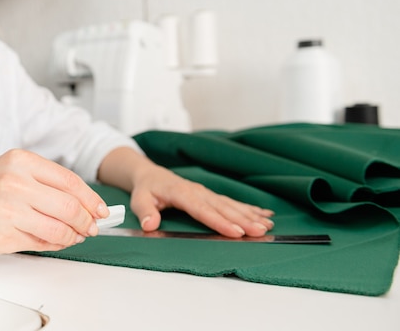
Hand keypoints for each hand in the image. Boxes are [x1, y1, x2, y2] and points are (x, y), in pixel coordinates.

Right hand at [0, 149, 109, 254]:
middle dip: (87, 221)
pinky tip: (54, 241)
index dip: (91, 199)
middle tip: (91, 227)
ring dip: (73, 236)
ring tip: (74, 236)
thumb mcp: (10, 171)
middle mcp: (15, 183)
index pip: (70, 181)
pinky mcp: (2, 236)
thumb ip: (45, 183)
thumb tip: (83, 204)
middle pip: (69, 206)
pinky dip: (54, 245)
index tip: (100, 210)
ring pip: (59, 229)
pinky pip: (41, 244)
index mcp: (20, 161)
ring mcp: (8, 211)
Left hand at [98, 147, 273, 237]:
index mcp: (181, 192)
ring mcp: (206, 192)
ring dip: (250, 214)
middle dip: (243, 219)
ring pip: (230, 204)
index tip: (235, 231)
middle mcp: (197, 191)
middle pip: (222, 207)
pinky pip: (231, 202)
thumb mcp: (139, 199)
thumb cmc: (146, 189)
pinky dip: (249, 208)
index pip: (202, 209)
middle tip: (260, 231)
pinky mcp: (210, 195)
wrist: (150, 175)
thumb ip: (145, 211)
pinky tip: (265, 214)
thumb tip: (150, 224)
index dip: (219, 221)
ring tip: (268, 225)